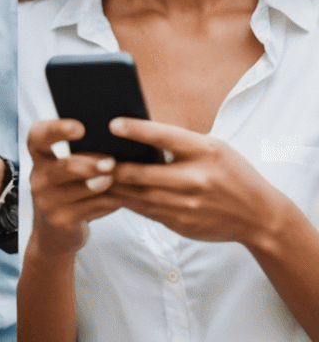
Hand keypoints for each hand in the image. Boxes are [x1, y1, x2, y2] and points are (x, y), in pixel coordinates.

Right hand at [25, 118, 122, 258]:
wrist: (54, 234)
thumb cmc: (66, 192)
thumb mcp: (64, 172)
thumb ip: (81, 157)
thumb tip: (114, 144)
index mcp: (39, 158)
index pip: (38, 136)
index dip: (56, 129)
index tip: (80, 127)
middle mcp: (38, 178)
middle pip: (63, 166)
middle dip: (89, 163)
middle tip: (111, 162)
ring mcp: (48, 201)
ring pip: (80, 189)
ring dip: (103, 184)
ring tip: (117, 179)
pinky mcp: (61, 221)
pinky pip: (89, 208)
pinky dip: (107, 203)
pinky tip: (118, 199)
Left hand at [107, 117, 286, 245]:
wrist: (261, 217)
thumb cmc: (232, 173)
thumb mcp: (212, 147)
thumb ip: (179, 140)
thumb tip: (135, 132)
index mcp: (204, 152)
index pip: (164, 137)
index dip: (136, 130)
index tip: (111, 124)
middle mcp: (195, 180)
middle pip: (142, 173)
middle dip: (111, 167)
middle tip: (87, 156)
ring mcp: (188, 206)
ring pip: (138, 195)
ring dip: (112, 186)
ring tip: (89, 175)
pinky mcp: (181, 224)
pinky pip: (146, 211)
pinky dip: (127, 201)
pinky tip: (110, 192)